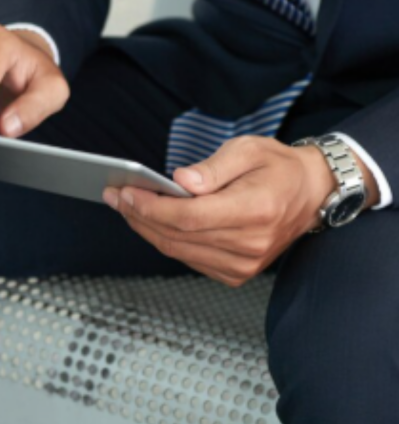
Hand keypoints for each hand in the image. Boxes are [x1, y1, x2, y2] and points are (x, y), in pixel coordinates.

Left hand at [102, 135, 374, 286]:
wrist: (310, 195)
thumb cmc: (277, 167)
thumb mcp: (247, 150)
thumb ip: (212, 167)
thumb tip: (180, 181)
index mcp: (256, 211)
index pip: (190, 217)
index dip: (151, 207)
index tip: (124, 192)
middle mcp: (251, 244)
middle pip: (178, 236)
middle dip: (138, 215)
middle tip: (113, 195)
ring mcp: (244, 264)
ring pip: (178, 250)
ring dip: (145, 229)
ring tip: (123, 206)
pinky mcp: (236, 273)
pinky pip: (188, 259)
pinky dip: (165, 240)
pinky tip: (148, 221)